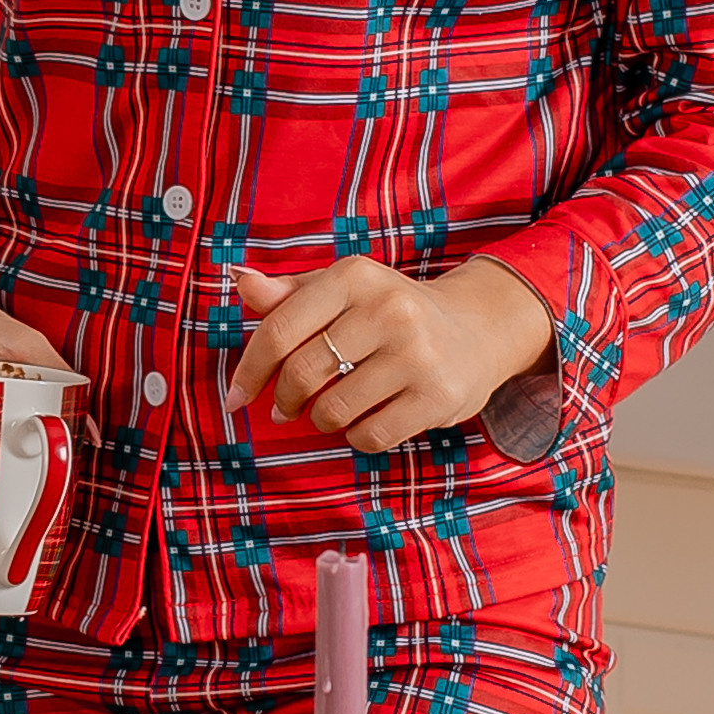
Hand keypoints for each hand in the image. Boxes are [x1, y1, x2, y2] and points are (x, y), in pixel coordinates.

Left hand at [225, 256, 553, 454]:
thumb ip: (289, 294)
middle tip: (286, 408)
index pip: (279, 330)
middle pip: (301, 373)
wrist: (477, 331)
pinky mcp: (438, 395)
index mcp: (355, 277)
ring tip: (332, 409)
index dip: (249, 370)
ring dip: (321, 419)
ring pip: (333, 410)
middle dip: (284, 400)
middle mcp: (388, 309)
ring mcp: (418, 353)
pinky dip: (357, 436)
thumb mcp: (342, 292)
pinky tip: (367, 420)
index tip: (236, 397)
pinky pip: (370, 436)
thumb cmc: (388, 313)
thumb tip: (241, 281)